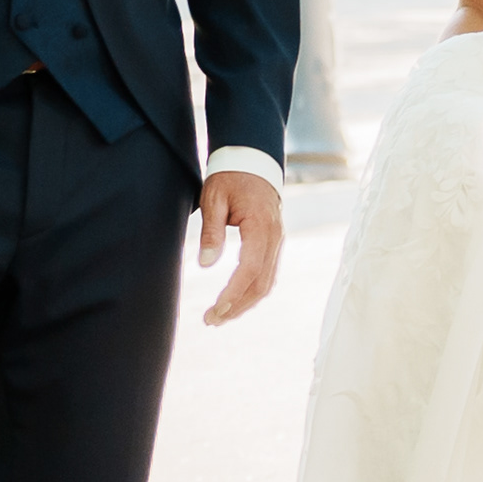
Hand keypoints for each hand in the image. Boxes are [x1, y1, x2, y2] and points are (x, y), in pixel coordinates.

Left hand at [197, 168, 282, 323]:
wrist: (253, 161)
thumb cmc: (231, 177)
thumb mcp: (214, 199)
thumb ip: (211, 232)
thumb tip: (205, 264)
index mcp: (261, 226)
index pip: (250, 269)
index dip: (233, 293)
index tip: (216, 309)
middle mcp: (275, 237)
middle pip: (261, 283)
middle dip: (237, 306)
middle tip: (211, 320)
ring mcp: (278, 242)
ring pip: (267, 283)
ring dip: (244, 304)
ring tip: (219, 317)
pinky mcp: (274, 244)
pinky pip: (267, 274)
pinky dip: (251, 292)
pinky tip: (234, 302)